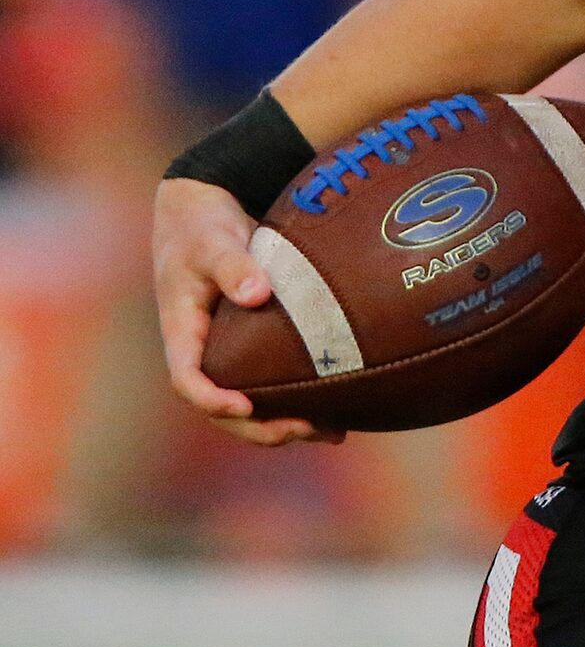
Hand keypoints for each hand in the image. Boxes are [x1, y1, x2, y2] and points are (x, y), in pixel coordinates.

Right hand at [151, 177, 340, 445]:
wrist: (206, 214)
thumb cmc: (202, 228)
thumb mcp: (212, 242)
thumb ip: (232, 265)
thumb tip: (257, 293)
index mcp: (182, 332)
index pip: (188, 379)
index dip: (212, 399)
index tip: (244, 405)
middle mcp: (204, 352)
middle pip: (224, 408)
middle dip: (261, 427)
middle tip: (305, 428)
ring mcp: (228, 354)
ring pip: (251, 406)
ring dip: (287, 425)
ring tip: (333, 433)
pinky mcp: (253, 349)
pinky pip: (273, 386)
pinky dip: (301, 404)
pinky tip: (339, 413)